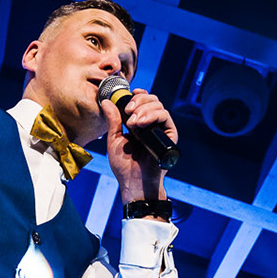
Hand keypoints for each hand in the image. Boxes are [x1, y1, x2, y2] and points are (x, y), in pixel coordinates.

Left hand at [101, 88, 175, 202]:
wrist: (134, 183)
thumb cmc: (124, 166)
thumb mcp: (114, 139)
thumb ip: (112, 120)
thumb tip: (106, 102)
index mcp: (140, 124)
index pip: (144, 101)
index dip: (139, 95)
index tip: (131, 94)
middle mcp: (152, 125)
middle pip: (152, 100)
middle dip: (138, 101)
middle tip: (127, 111)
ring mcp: (161, 130)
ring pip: (158, 105)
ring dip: (143, 108)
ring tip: (132, 122)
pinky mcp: (169, 136)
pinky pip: (165, 116)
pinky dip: (152, 115)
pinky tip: (140, 123)